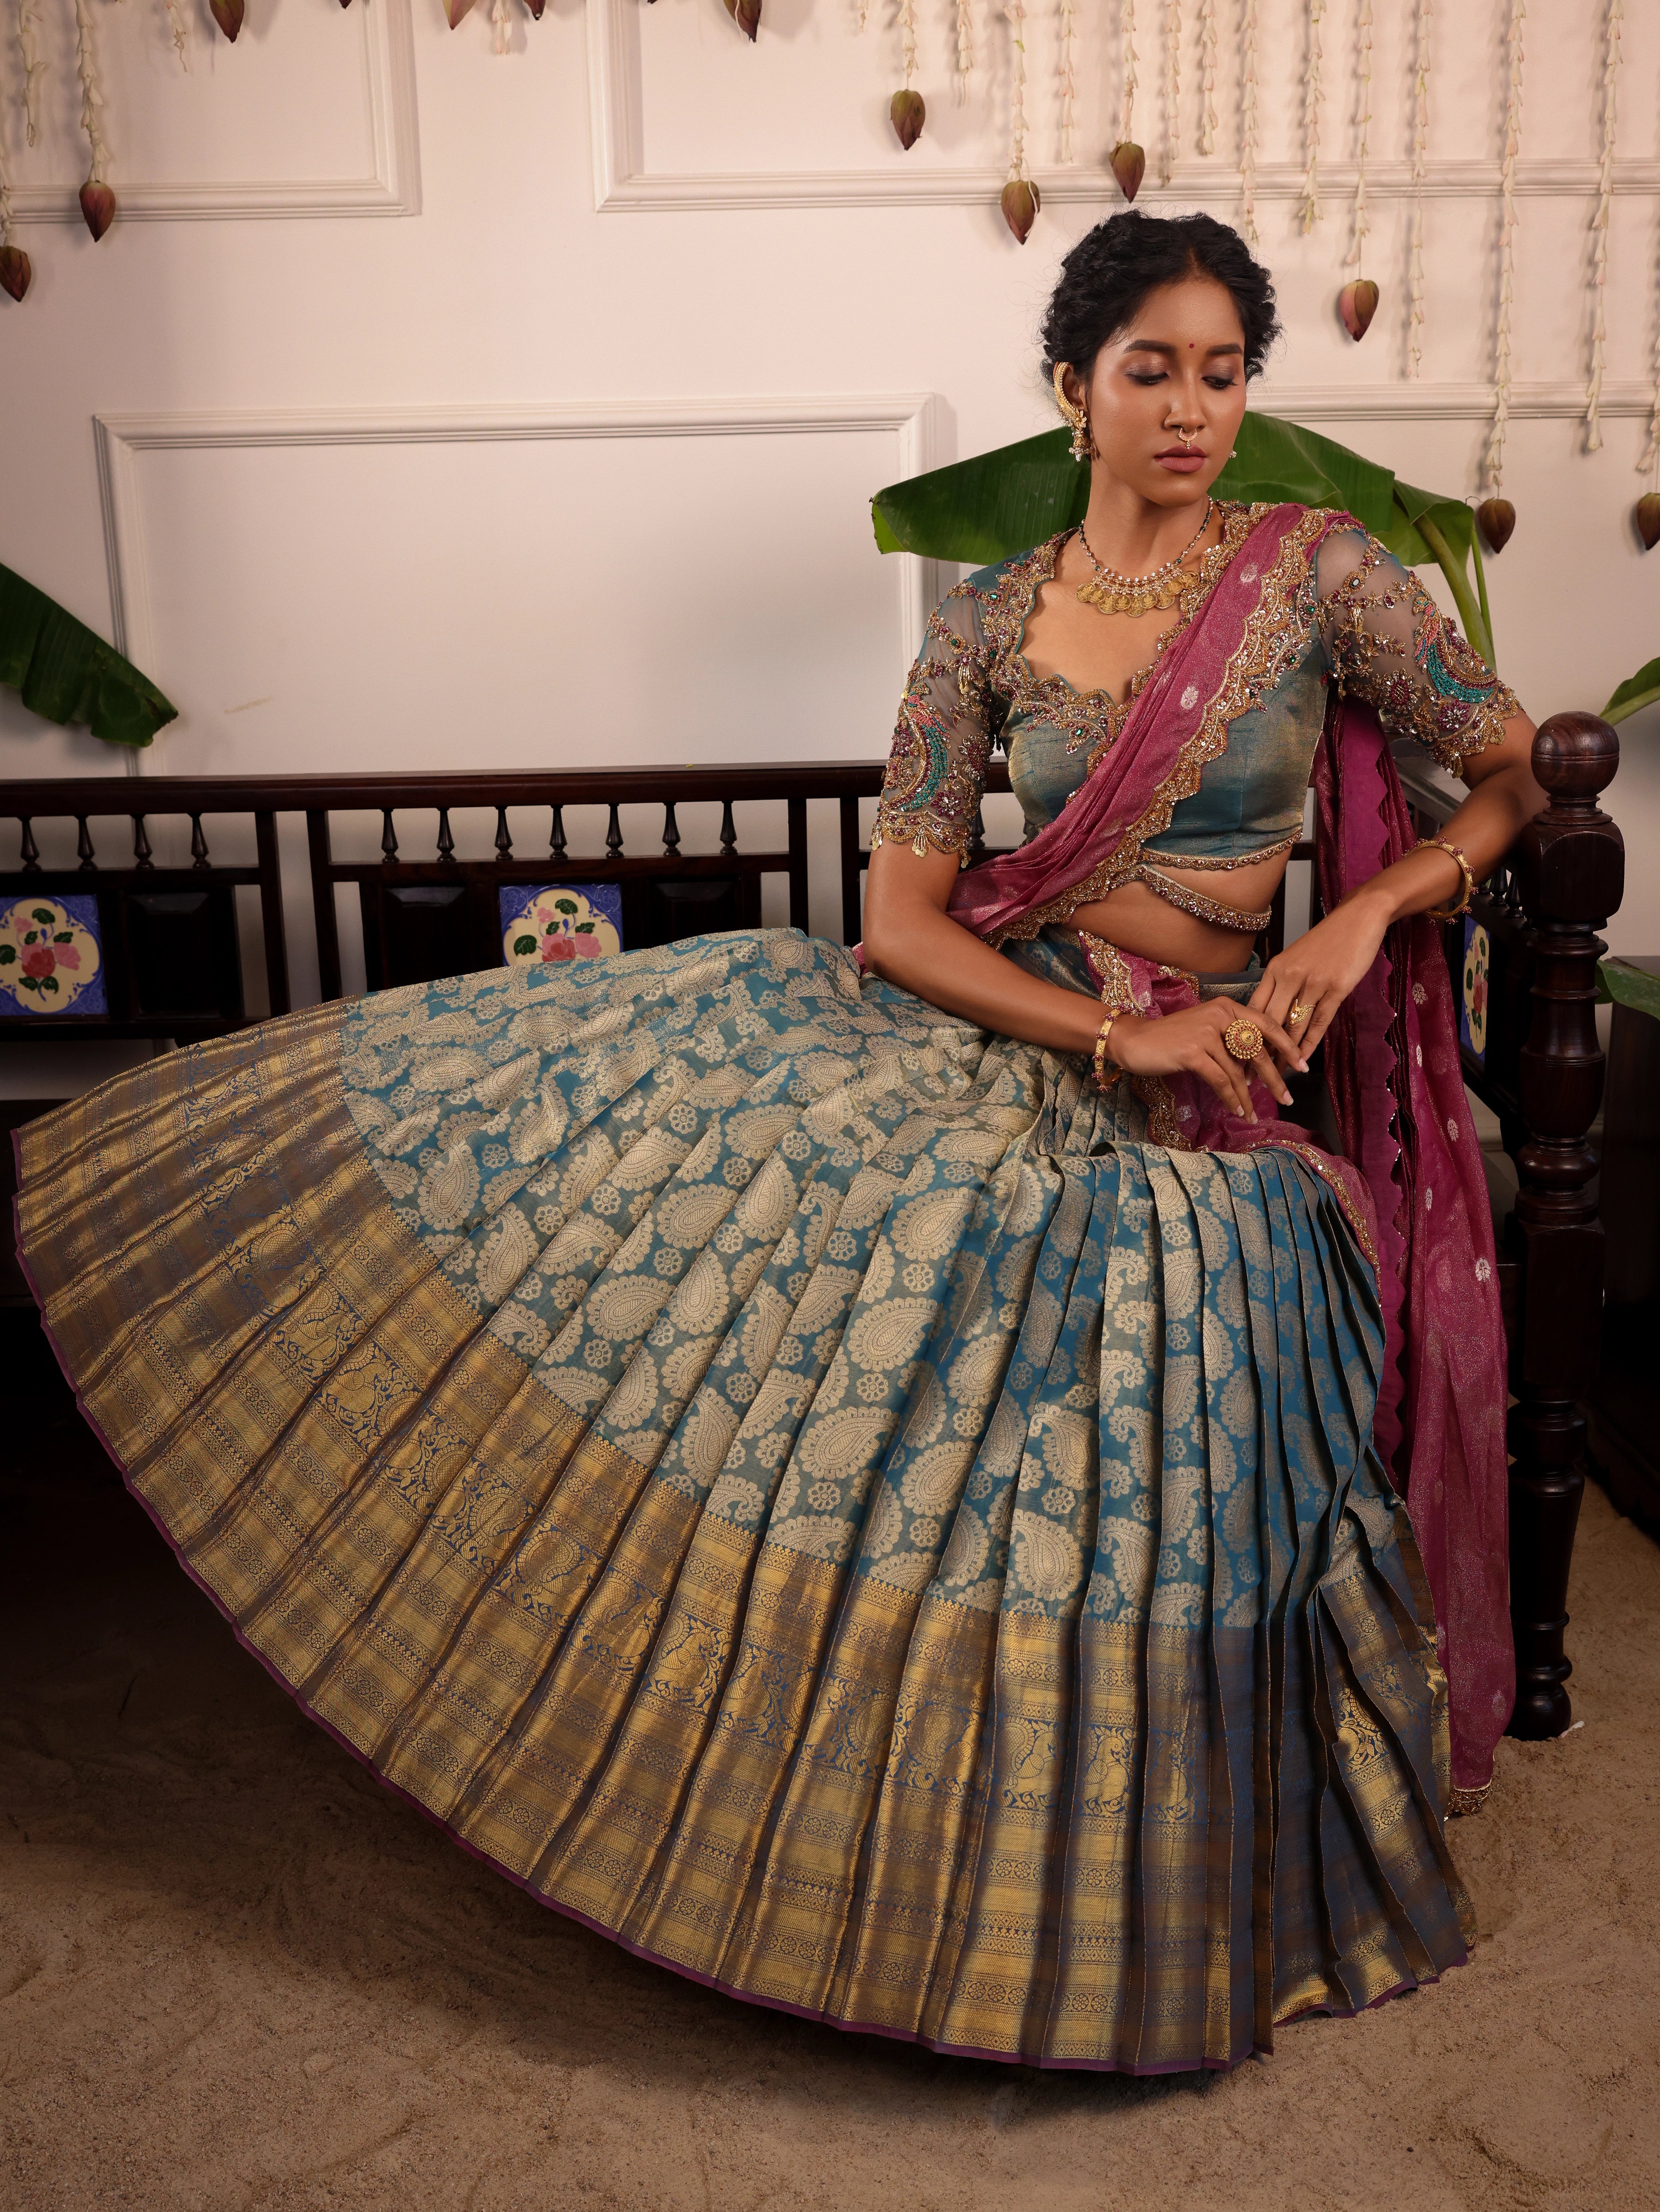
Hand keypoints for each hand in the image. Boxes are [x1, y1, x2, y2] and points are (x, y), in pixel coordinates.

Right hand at [1107, 998, 1306, 1121]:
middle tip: (1287, 1097)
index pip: (1266, 1024)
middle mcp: (1220, 1015)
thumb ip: (1230, 1043)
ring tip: (1254, 1113)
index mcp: (1227, 1007)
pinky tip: (1236, 1110)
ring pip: (1238, 1071)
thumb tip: (1256, 1070)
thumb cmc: (1170, 1039)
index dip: (1287, 1045)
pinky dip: (1231, 1098)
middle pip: (1257, 1050)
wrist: (1134, 1040)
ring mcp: (1206, 1032)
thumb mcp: (1205, 1032)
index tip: (1302, 1065)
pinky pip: (1221, 1080)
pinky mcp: (1192, 1051)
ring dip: (1248, 1096)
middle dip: (1274, 1077)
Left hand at [1247, 892, 1390, 1059]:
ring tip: (1277, 1075)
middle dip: (1260, 1052)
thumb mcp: (1294, 958)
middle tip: (1253, 1076)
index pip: (1253, 1008)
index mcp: (1274, 969)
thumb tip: (1268, 1015)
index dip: (1244, 1034)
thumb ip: (1281, 984)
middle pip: (1268, 1022)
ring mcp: (1313, 983)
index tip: (1237, 1056)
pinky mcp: (1336, 989)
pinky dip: (1308, 1045)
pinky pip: (1318, 1023)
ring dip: (1285, 1054)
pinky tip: (1302, 1061)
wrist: (1357, 920)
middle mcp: (1289, 976)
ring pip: (1293, 1026)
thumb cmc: (1326, 941)